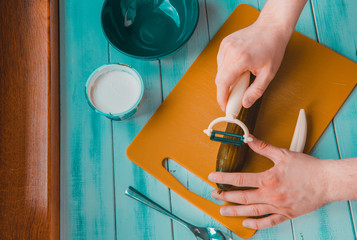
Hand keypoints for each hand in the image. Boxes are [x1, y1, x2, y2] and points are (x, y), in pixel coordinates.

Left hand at [208, 136, 332, 228]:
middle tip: (214, 195)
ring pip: (251, 211)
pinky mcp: (286, 214)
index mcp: (267, 180)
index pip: (239, 179)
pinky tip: (247, 224)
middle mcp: (270, 195)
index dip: (223, 178)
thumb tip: (249, 139)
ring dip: (235, 212)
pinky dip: (257, 224)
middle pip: (242, 197)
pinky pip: (269, 222)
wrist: (327, 182)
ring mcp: (277, 207)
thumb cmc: (307, 168)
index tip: (213, 178)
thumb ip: (263, 148)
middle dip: (225, 196)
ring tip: (223, 211)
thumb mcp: (283, 154)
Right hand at [215, 20, 289, 110]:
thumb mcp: (268, 73)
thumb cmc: (272, 47)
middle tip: (235, 96)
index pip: (223, 83)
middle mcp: (230, 51)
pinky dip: (227, 70)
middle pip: (219, 79)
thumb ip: (256, 91)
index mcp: (240, 59)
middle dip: (225, 91)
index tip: (224, 106)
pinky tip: (238, 68)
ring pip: (219, 71)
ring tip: (242, 77)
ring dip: (227, 79)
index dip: (222, 98)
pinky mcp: (224, 44)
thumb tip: (245, 103)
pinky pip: (221, 63)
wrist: (271, 27)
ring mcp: (225, 46)